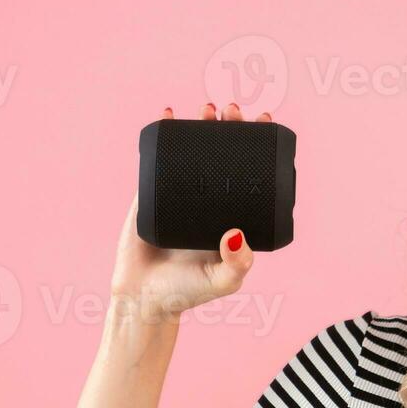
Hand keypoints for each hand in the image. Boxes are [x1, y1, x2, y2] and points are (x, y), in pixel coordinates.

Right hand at [108, 102, 270, 324]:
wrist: (143, 299)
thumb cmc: (187, 292)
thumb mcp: (222, 280)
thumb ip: (236, 264)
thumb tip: (236, 234)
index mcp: (232, 213)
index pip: (250, 170)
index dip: (258, 144)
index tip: (263, 121)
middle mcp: (209, 199)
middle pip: (224, 153)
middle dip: (230, 127)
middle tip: (231, 112)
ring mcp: (180, 193)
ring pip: (193, 150)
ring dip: (200, 125)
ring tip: (207, 108)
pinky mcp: (151, 192)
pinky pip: (157, 157)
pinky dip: (162, 132)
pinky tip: (167, 113)